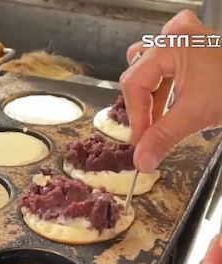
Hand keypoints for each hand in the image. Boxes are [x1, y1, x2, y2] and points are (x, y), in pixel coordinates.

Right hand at [119, 10, 221, 171]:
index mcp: (169, 46)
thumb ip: (162, 138)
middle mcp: (174, 36)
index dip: (135, 116)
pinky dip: (167, 84)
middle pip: (139, 74)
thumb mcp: (195, 115)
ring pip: (151, 68)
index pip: (134, 84)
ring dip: (153, 95)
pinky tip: (173, 102)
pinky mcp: (196, 46)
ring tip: (161, 116)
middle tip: (149, 131)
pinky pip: (168, 62)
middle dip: (143, 106)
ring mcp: (186, 38)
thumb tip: (141, 160)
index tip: (140, 141)